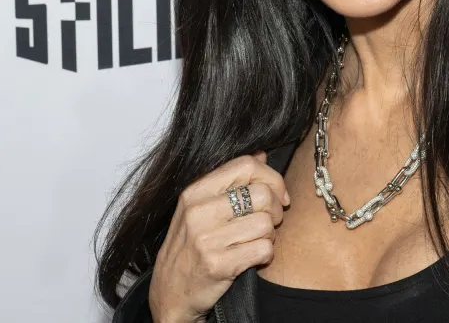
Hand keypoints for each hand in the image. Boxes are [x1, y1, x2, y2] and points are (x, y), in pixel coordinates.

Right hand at [148, 151, 290, 322]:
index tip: (278, 195)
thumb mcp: (200, 207)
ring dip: (269, 236)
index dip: (272, 178)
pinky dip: (265, 255)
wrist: (170, 293)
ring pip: (266, 224)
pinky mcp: (218, 265)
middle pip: (262, 194)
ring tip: (254, 241)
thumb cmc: (189, 247)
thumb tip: (261, 155)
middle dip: (275, 210)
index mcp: (194, 191)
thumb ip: (229, 180)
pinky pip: (264, 249)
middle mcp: (198, 212)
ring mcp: (206, 239)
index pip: (246, 165)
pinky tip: (251, 258)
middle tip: (269, 222)